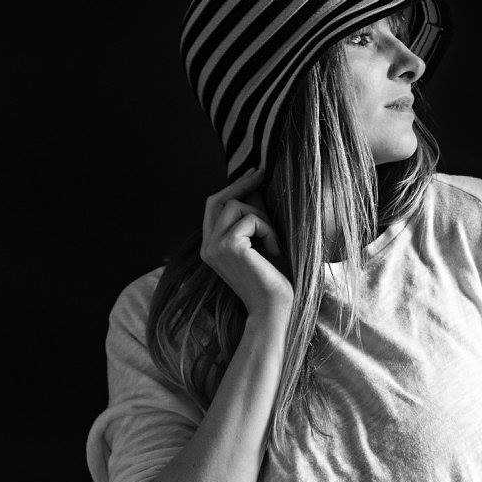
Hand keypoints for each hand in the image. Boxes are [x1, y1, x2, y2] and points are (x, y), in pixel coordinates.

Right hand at [200, 167, 293, 316]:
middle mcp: (207, 246)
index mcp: (211, 246)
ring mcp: (214, 246)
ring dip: (263, 220)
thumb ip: (252, 220)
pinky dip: (269, 232)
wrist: (274, 309)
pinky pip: (252, 220)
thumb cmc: (274, 279)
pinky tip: (274, 252)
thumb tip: (255, 188)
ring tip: (274, 244)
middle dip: (243, 184)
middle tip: (264, 173)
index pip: (214, 207)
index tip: (254, 173)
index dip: (232, 186)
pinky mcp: (228, 246)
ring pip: (238, 206)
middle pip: (220, 200)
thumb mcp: (261, 244)